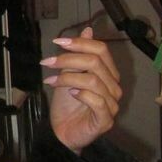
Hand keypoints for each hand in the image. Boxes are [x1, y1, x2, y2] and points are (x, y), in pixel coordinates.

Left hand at [41, 27, 121, 152]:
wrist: (62, 132)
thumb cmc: (68, 105)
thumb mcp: (69, 74)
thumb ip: (79, 55)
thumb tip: (88, 30)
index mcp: (108, 73)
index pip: (101, 50)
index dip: (80, 43)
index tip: (57, 42)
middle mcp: (114, 87)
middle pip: (96, 62)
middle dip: (68, 59)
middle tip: (47, 63)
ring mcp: (112, 104)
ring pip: (94, 81)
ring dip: (68, 77)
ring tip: (52, 81)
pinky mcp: (105, 120)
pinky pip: (98, 102)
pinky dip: (82, 95)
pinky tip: (70, 94)